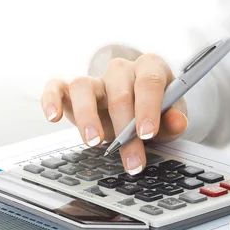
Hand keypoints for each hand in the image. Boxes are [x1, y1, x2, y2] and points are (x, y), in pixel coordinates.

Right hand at [41, 54, 187, 174]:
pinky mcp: (71, 89)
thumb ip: (173, 120)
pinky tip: (54, 117)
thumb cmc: (154, 112)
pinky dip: (51, 99)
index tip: (147, 133)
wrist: (136, 111)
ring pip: (84, 86)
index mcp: (150, 68)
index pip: (148, 83)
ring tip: (94, 143)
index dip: (147, 108)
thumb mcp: (170, 118)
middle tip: (132, 161)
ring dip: (88, 116)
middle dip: (125, 131)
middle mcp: (121, 69)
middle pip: (119, 94)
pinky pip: (56, 87)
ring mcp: (95, 78)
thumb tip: (178, 122)